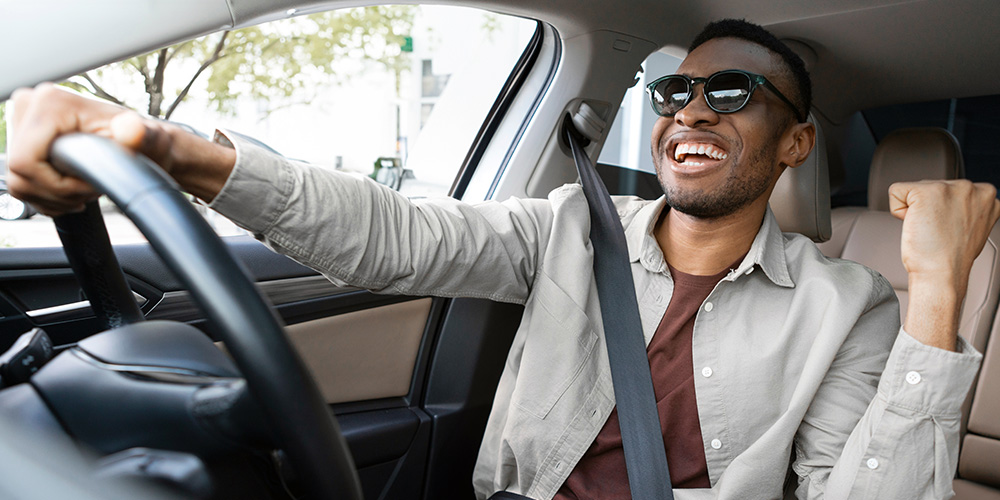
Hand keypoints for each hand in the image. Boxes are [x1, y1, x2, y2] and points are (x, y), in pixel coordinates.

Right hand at [7, 84, 233, 215]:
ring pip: (18, 182)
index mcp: (50, 102)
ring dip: (53, 197)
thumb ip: (139, 135)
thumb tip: (131, 128)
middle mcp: (30, 106)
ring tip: (85, 189)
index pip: (25, 163)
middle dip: (58, 193)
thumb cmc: (145, 141)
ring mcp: (22, 122)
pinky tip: (72, 190)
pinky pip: (20, 182)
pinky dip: (47, 195)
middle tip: (91, 190)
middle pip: (20, 174)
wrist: (144, 142)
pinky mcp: (23, 139)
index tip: (91, 186)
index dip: (57, 185)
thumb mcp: (146, 139)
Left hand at [889, 180, 999, 349]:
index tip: (949, 230)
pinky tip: (916, 226)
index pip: (949, 191)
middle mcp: (972, 188)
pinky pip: (895, 192)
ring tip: (929, 231)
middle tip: (938, 233)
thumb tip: (949, 205)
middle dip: (928, 209)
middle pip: (930, 186)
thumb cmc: (951, 257)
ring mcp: (950, 188)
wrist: (942, 275)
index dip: (941, 212)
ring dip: (914, 211)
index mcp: (987, 196)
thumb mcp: (971, 226)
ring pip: (913, 190)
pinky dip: (897, 211)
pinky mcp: (926, 192)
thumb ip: (964, 208)